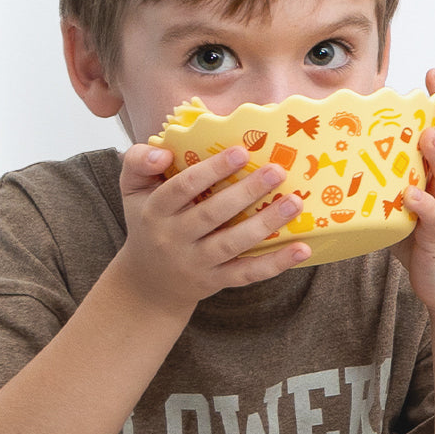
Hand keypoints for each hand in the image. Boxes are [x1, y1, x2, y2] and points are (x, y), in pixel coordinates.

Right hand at [113, 144, 311, 314]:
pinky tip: (301, 248)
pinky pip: (246, 274)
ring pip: (232, 244)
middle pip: (211, 215)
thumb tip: (163, 152)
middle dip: (245, 192)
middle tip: (276, 171)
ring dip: (265, 224)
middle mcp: (173, 238)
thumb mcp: (132, 190)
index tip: (241, 151)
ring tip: (294, 202)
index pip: (182, 188)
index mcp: (156, 210)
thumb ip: (139, 162)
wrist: (147, 282)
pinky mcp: (215, 281)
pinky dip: (275, 263)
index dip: (211, 170)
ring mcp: (196, 262)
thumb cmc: (148, 223)